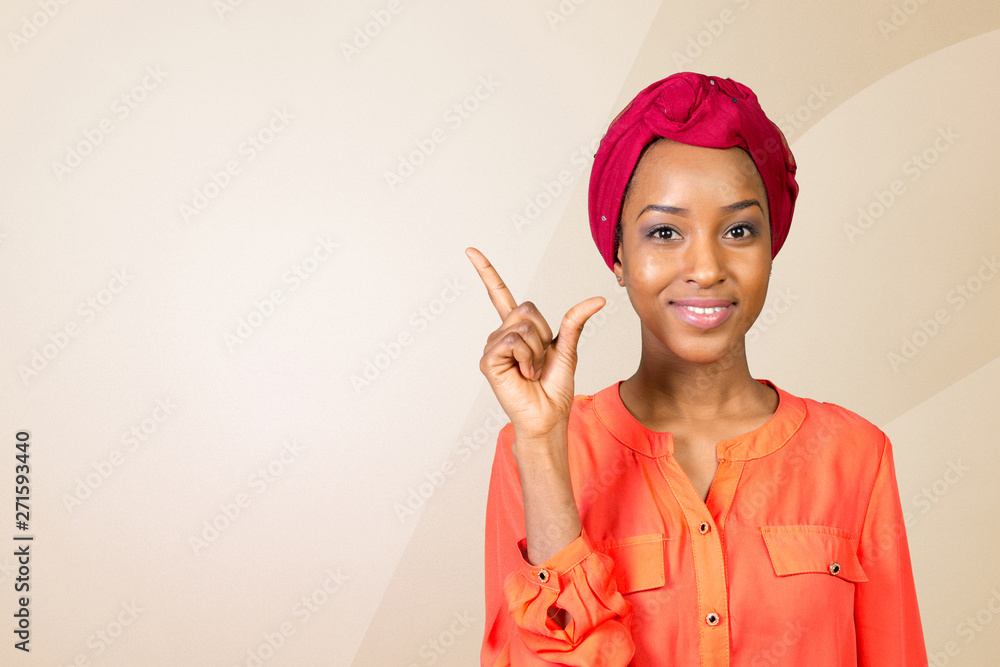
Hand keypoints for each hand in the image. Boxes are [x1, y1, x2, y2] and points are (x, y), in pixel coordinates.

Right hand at [466, 247, 605, 439]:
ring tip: (532, 371)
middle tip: (540, 361)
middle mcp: (501, 334)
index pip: (500, 294)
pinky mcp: (488, 360)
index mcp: (517, 329)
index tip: (471, 251)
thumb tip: (598, 298)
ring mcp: (493, 347)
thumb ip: (574, 321)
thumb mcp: (567, 348)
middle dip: (542, 334)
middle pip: (526, 309)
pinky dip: (526, 358)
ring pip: (521, 327)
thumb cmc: (554, 387)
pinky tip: (523, 375)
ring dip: (536, 351)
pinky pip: (512, 342)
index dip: (486, 272)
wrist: (548, 416)